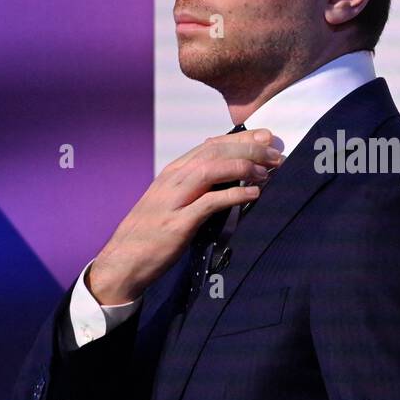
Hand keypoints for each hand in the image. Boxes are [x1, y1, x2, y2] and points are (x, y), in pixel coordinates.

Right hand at [89, 128, 284, 303]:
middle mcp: (172, 179)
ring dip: (244, 166)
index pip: (211, 144)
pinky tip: (254, 193)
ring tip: (268, 172)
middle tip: (276, 152)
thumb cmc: (152, 233)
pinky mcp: (177, 224)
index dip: (241, 138)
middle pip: (215, 151)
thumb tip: (230, 177)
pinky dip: (234, 194)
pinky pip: (210, 202)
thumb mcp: (173, 201)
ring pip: (212, 169)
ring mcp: (173, 200)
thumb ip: (196, 187)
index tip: (267, 137)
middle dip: (249, 148)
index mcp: (173, 171)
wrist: (123, 262)